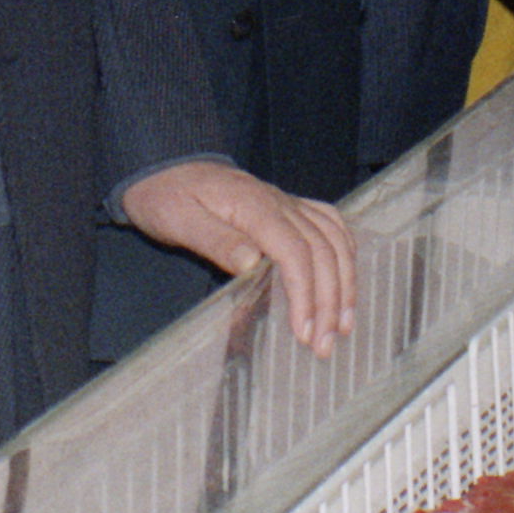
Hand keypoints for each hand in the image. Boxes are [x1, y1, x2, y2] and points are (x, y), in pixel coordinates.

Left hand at [124, 160, 355, 353]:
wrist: (166, 168)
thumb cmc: (168, 198)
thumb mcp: (179, 221)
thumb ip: (216, 241)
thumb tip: (251, 263)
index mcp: (253, 207)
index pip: (294, 252)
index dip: (305, 293)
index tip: (303, 331)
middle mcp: (279, 202)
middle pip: (321, 251)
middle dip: (330, 301)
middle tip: (324, 344)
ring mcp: (287, 203)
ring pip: (333, 239)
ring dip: (345, 282)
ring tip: (344, 324)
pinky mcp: (289, 206)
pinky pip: (330, 223)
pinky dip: (345, 252)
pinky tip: (346, 277)